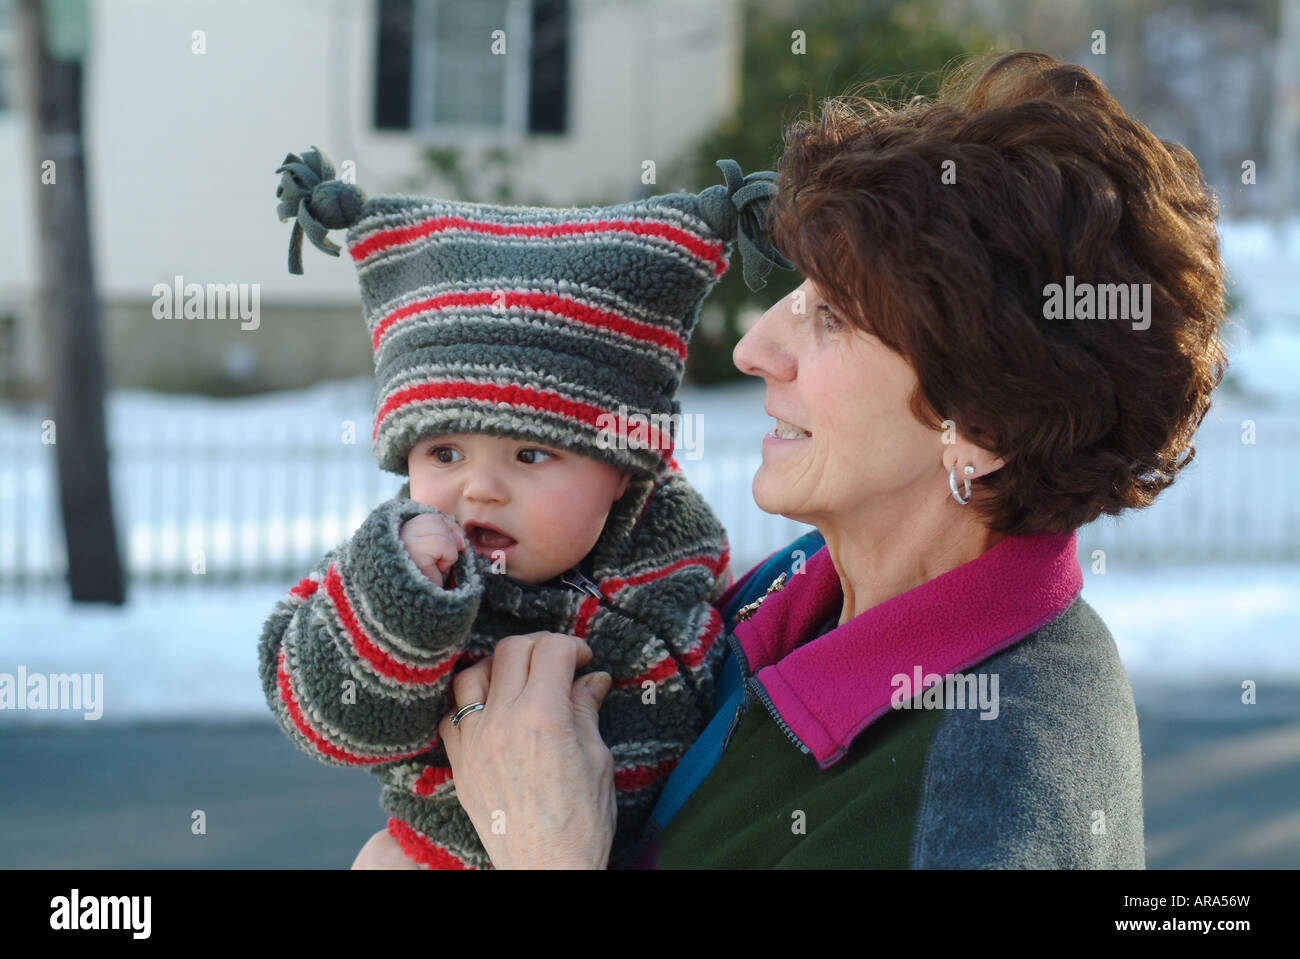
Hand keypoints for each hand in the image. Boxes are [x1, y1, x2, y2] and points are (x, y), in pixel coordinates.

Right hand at [400, 512, 466, 586]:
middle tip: (446, 560)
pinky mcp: (414, 552)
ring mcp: (404, 541)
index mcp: (400, 533)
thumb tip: (460, 537)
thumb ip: (442, 539)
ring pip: (441, 529)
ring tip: (437, 566)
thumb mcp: (434, 556)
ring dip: (448, 550)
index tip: (456, 544)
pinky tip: (436, 569)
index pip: (430, 517)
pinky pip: (444, 545)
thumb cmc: (426, 584)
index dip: (448, 527)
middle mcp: (398, 534)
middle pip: (436, 520)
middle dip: (451, 537)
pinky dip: (448, 557)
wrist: (418, 611)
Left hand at [438, 632, 615, 868]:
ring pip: (473, 674)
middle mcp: (502, 721)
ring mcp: (474, 741)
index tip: (583, 660)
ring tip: (518, 680)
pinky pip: (451, 714)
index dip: (572, 646)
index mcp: (543, 715)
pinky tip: (490, 711)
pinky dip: (469, 702)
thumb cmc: (582, 822)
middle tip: (556, 664)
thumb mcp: (597, 759)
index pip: (550, 649)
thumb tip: (593, 679)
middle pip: (510, 650)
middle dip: (538, 648)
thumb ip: (586, 710)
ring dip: (498, 668)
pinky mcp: (459, 763)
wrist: (548, 869)